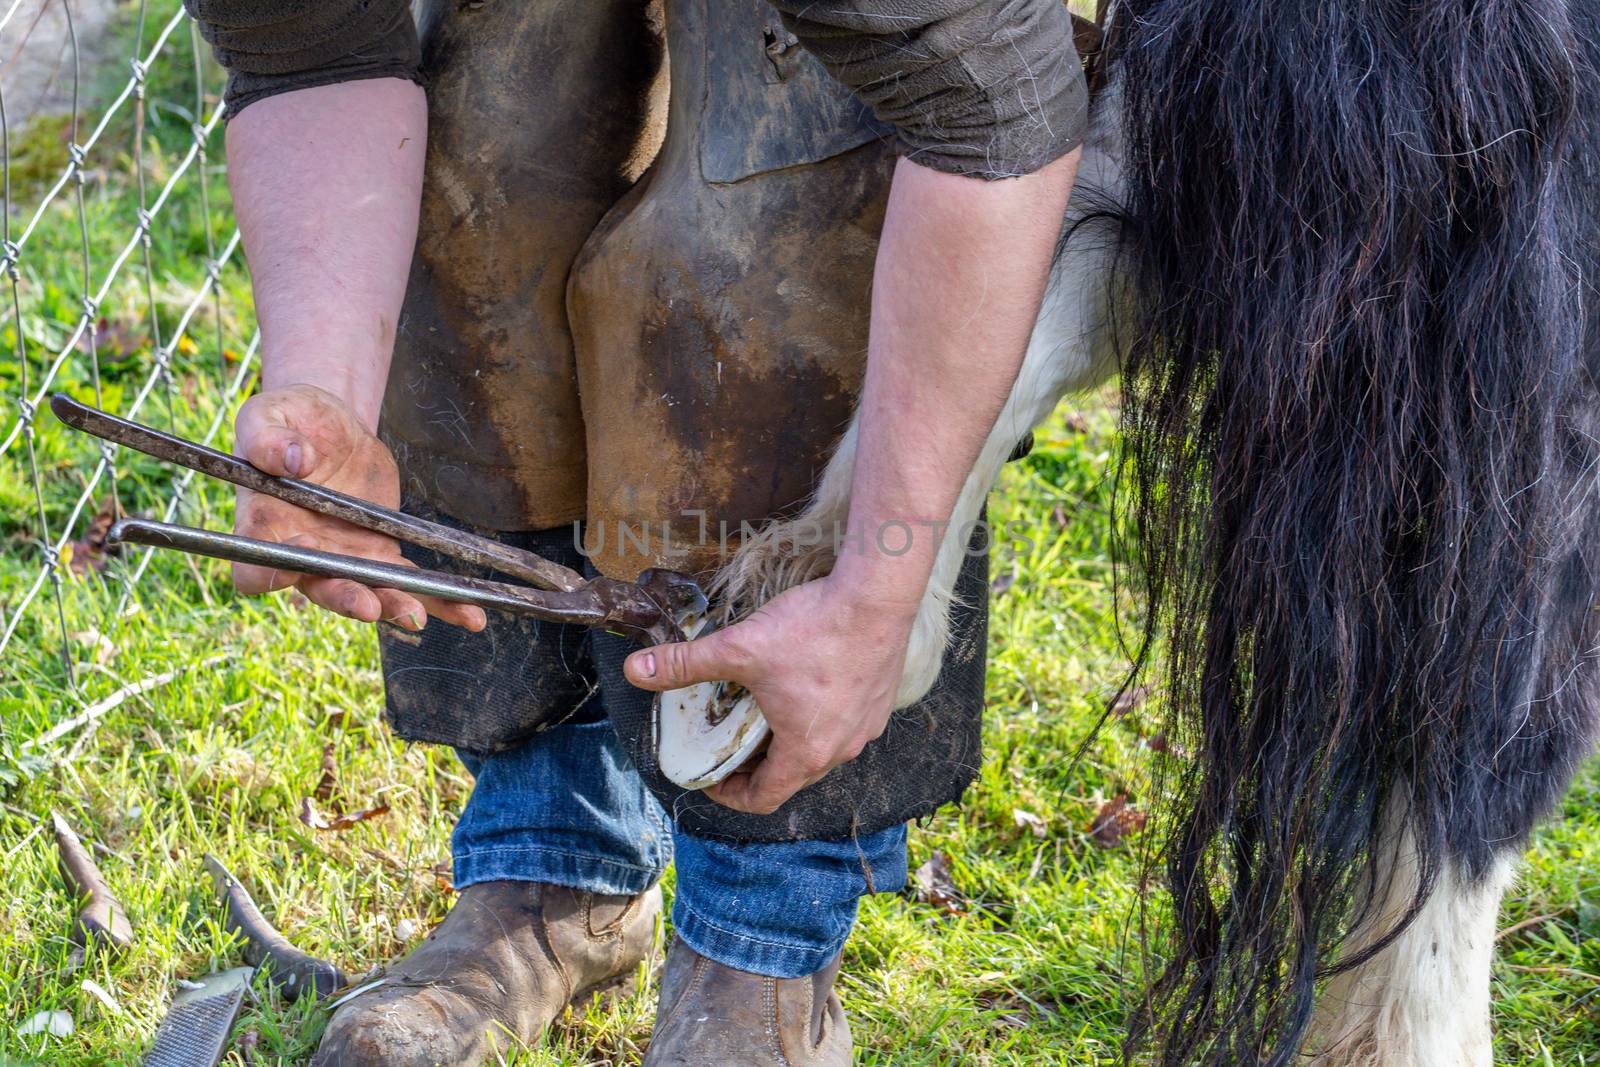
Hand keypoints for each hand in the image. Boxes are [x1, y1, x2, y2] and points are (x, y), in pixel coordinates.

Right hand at [231, 383, 486, 631]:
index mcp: (263, 525)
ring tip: (419, 616)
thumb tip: (291, 458)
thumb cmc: (289, 420)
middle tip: (371, 606)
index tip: (285, 570)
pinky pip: (411, 583)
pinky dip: (443, 602)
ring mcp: (344, 559)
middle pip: (320, 587)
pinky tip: (473, 617)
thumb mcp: (269, 414)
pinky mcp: (380, 555)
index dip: (263, 574)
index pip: (251, 565)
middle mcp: (302, 553)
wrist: (328, 427)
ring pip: (370, 593)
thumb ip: (267, 437)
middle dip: (346, 598)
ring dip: (396, 607)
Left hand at [623, 575, 915, 813]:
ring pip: (820, 752)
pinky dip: (818, 721)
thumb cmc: (813, 629)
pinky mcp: (880, 702)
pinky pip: (844, 727)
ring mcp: (866, 727)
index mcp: (805, 751)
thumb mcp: (739, 648)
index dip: (730, 795)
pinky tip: (803, 688)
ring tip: (762, 714)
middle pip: (791, 778)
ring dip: (788, 744)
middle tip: (728, 744)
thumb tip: (635, 671)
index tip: (711, 777)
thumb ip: (685, 664)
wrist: (875, 596)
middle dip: (755, 768)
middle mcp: (841, 750)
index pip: (764, 799)